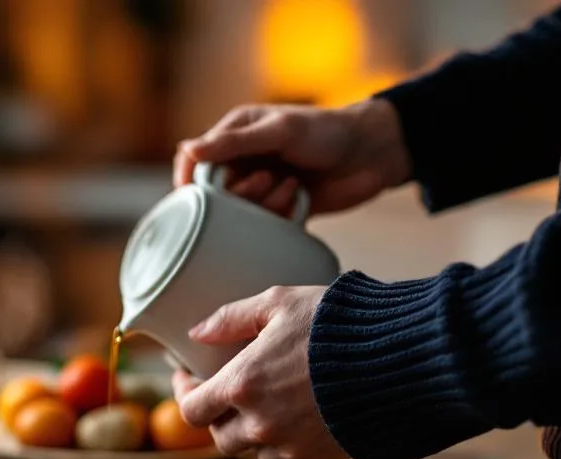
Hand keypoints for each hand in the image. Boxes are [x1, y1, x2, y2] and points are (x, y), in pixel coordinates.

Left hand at [171, 286, 348, 458]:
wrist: (402, 360)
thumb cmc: (339, 324)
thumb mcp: (280, 303)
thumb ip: (231, 318)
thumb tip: (198, 332)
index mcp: (242, 386)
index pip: (191, 409)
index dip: (185, 395)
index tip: (189, 380)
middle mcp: (260, 425)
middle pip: (220, 437)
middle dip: (219, 416)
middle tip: (228, 394)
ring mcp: (290, 447)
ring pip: (255, 452)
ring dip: (254, 433)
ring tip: (268, 405)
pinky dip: (288, 443)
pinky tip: (301, 417)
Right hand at [172, 99, 411, 218]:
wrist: (373, 154)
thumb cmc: (327, 131)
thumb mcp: (280, 131)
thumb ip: (233, 143)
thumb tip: (187, 150)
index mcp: (235, 134)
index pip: (195, 161)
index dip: (191, 181)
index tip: (196, 198)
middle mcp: (244, 161)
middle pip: (215, 192)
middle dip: (239, 194)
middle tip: (267, 181)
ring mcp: (261, 185)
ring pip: (239, 212)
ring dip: (263, 205)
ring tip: (290, 187)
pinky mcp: (279, 208)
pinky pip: (263, 225)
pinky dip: (279, 216)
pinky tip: (298, 200)